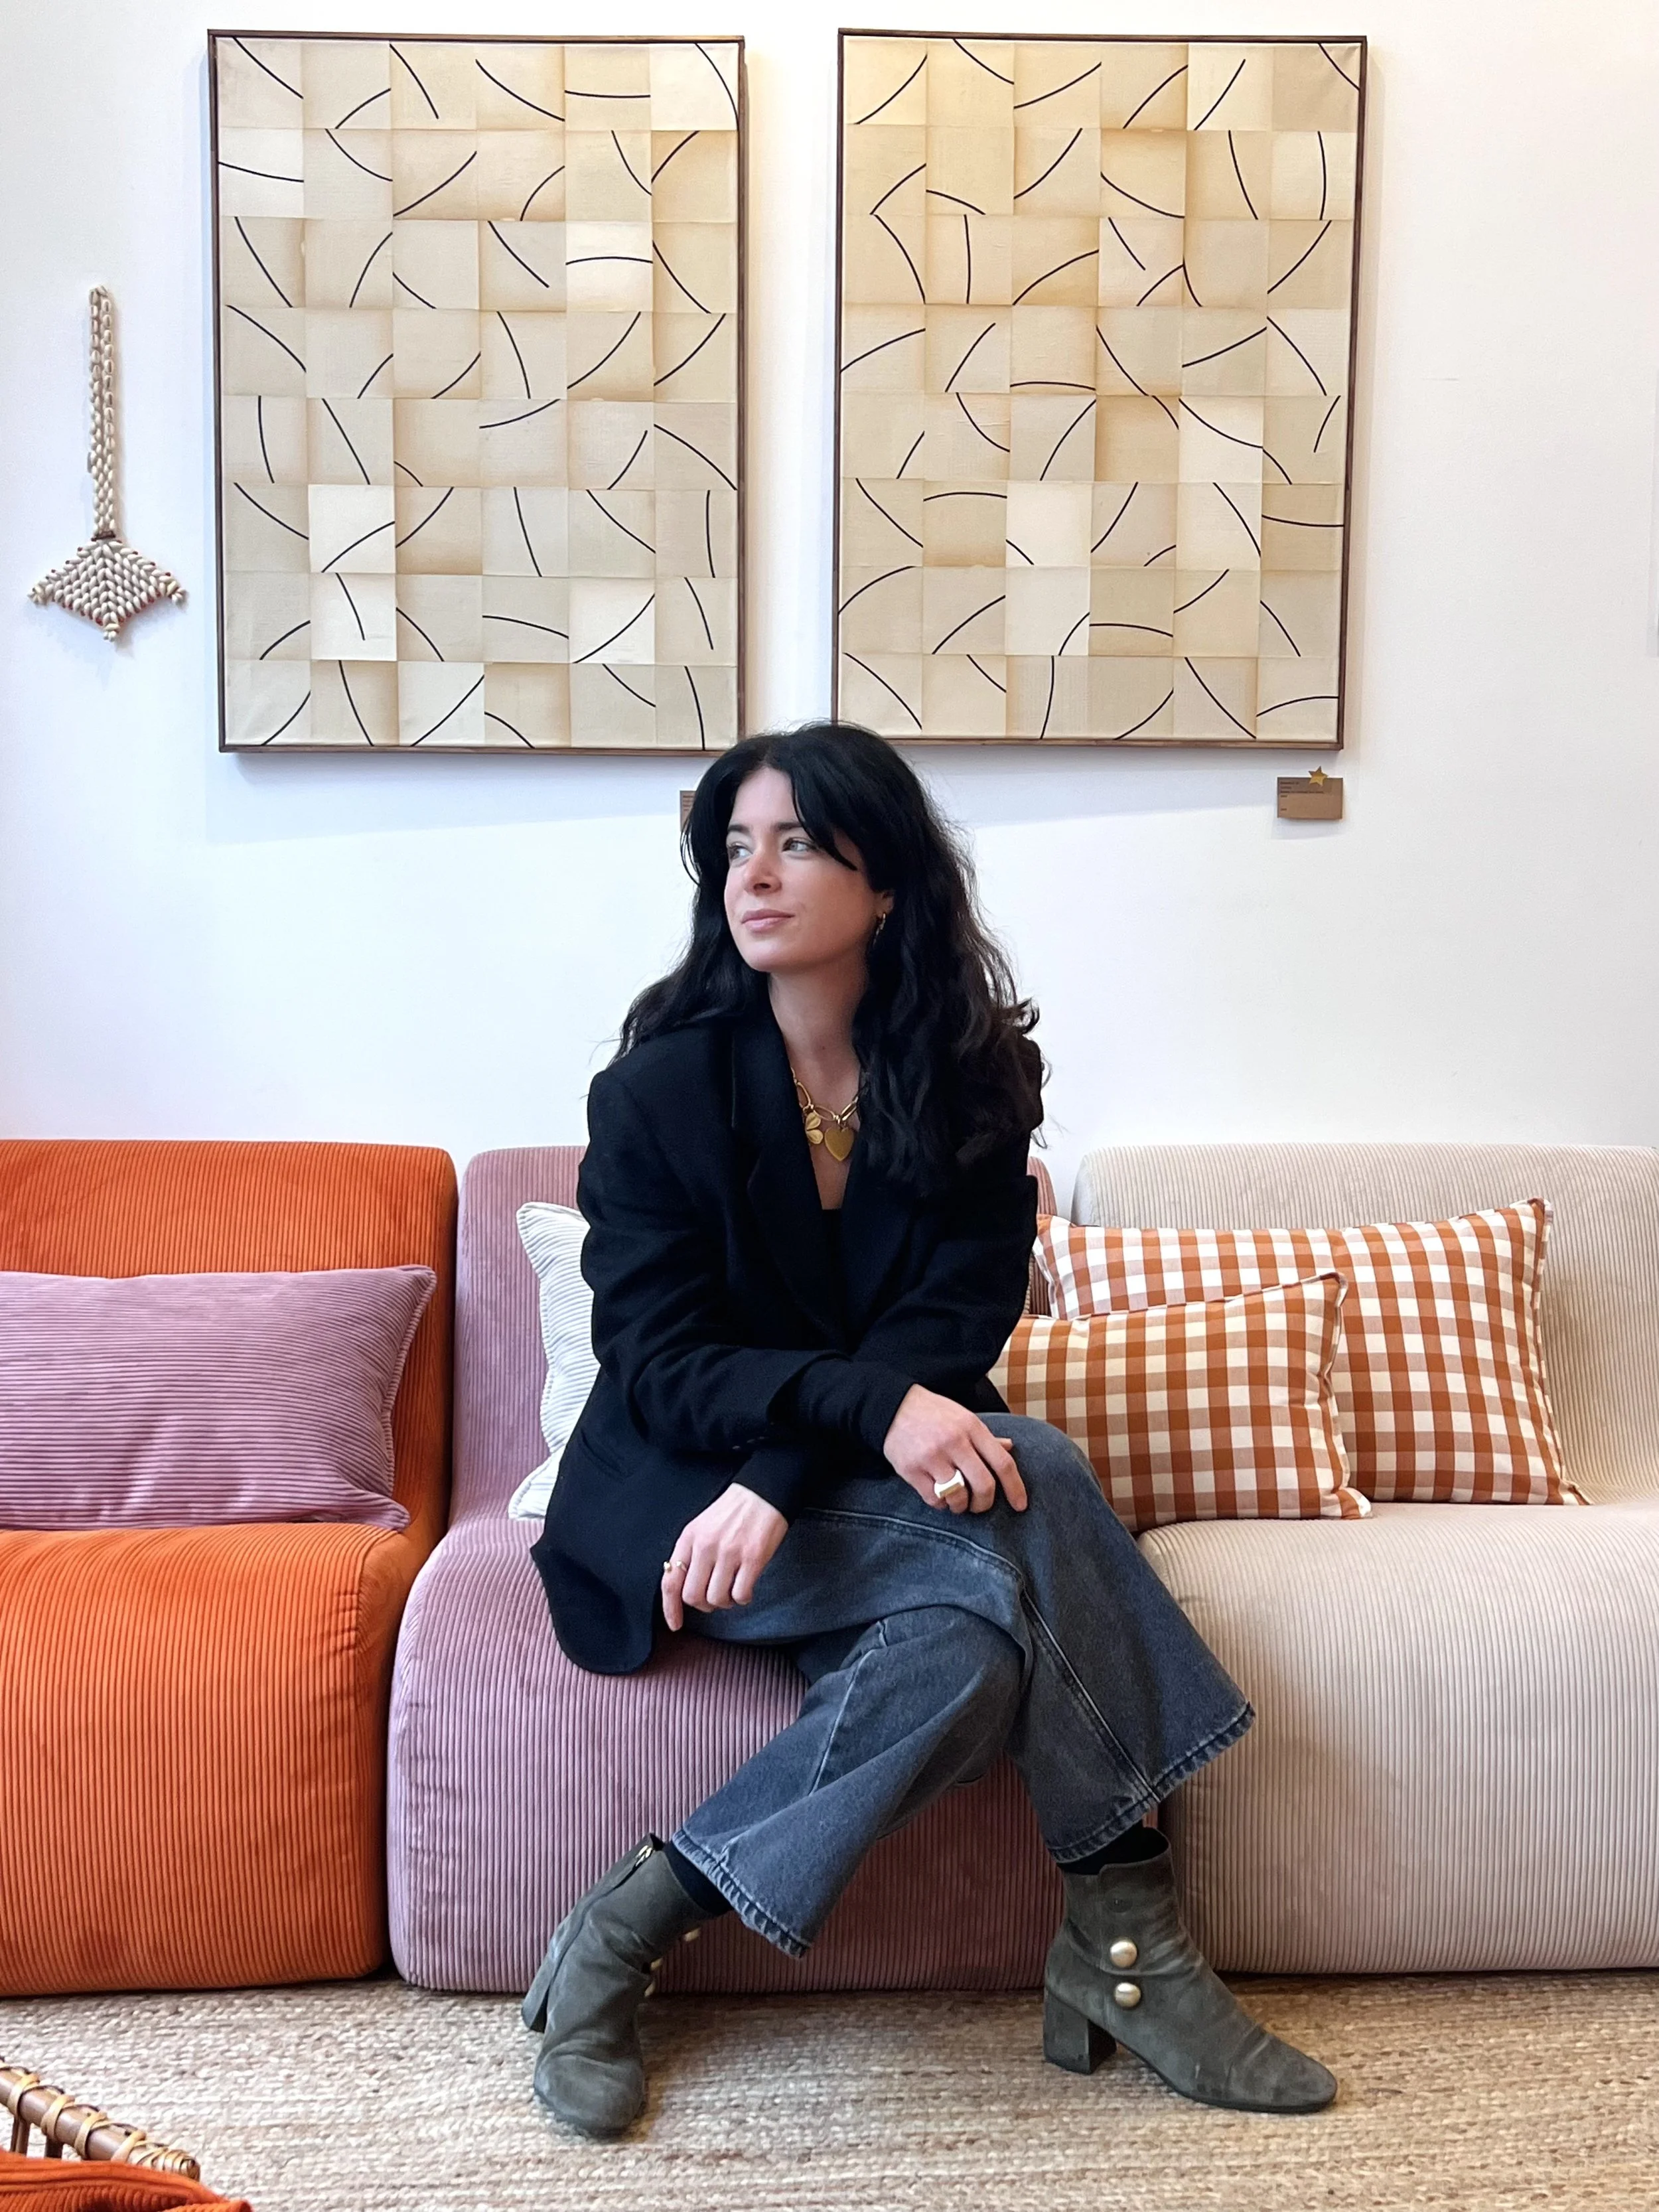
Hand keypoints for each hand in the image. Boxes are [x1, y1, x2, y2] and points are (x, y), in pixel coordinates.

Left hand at [661, 1482, 787, 1629]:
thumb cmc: (732, 1511)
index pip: (671, 1581)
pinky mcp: (753, 1558)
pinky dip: (743, 1598)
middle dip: (704, 1604)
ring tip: (733, 1589)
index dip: (670, 1609)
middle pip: (693, 1596)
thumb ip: (690, 1553)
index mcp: (689, 1538)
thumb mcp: (701, 1526)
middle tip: (715, 1597)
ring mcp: (729, 1552)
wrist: (763, 1492)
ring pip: (716, 1599)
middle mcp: (705, 1546)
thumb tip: (684, 1587)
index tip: (675, 1625)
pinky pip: (741, 1595)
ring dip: (725, 1602)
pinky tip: (746, 1589)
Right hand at [880, 1385, 1026, 1516]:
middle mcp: (954, 1441)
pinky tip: (938, 1495)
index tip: (1020, 1506)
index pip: (1003, 1463)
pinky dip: (940, 1504)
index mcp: (972, 1427)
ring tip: (957, 1501)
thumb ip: (986, 1436)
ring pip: (958, 1497)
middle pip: (984, 1485)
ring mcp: (932, 1456)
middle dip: (985, 1503)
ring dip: (961, 1506)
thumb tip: (1010, 1448)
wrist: (891, 1406)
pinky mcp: (911, 1470)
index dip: (1015, 1488)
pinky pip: (934, 1500)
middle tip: (979, 1505)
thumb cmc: (933, 1413)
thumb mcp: (963, 1417)